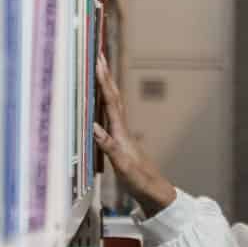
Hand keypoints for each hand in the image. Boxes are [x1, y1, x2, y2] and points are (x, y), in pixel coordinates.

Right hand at [94, 52, 177, 215]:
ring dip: (105, 86)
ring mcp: (121, 133)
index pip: (111, 101)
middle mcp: (122, 129)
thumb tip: (93, 127)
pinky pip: (110, 115)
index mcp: (121, 132)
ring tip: (98, 69)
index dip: (103, 81)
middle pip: (112, 96)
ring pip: (112, 103)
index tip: (98, 61)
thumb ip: (108, 146)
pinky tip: (98, 101)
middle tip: (97, 54)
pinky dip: (103, 103)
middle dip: (104, 75)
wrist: (154, 192)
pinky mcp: (120, 140)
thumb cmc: (139, 181)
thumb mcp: (122, 166)